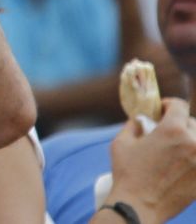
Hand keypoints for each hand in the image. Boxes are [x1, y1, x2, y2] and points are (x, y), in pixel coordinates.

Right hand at [104, 97, 195, 223]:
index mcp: (172, 130)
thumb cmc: (128, 173)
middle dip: (179, 124)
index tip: (161, 111)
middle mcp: (192, 143)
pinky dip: (192, 158)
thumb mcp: (122, 142)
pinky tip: (181, 164)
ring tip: (176, 150)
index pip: (179, 105)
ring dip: (189, 141)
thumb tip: (140, 119)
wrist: (140, 206)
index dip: (168, 105)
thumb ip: (134, 125)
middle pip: (192, 123)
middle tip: (166, 134)